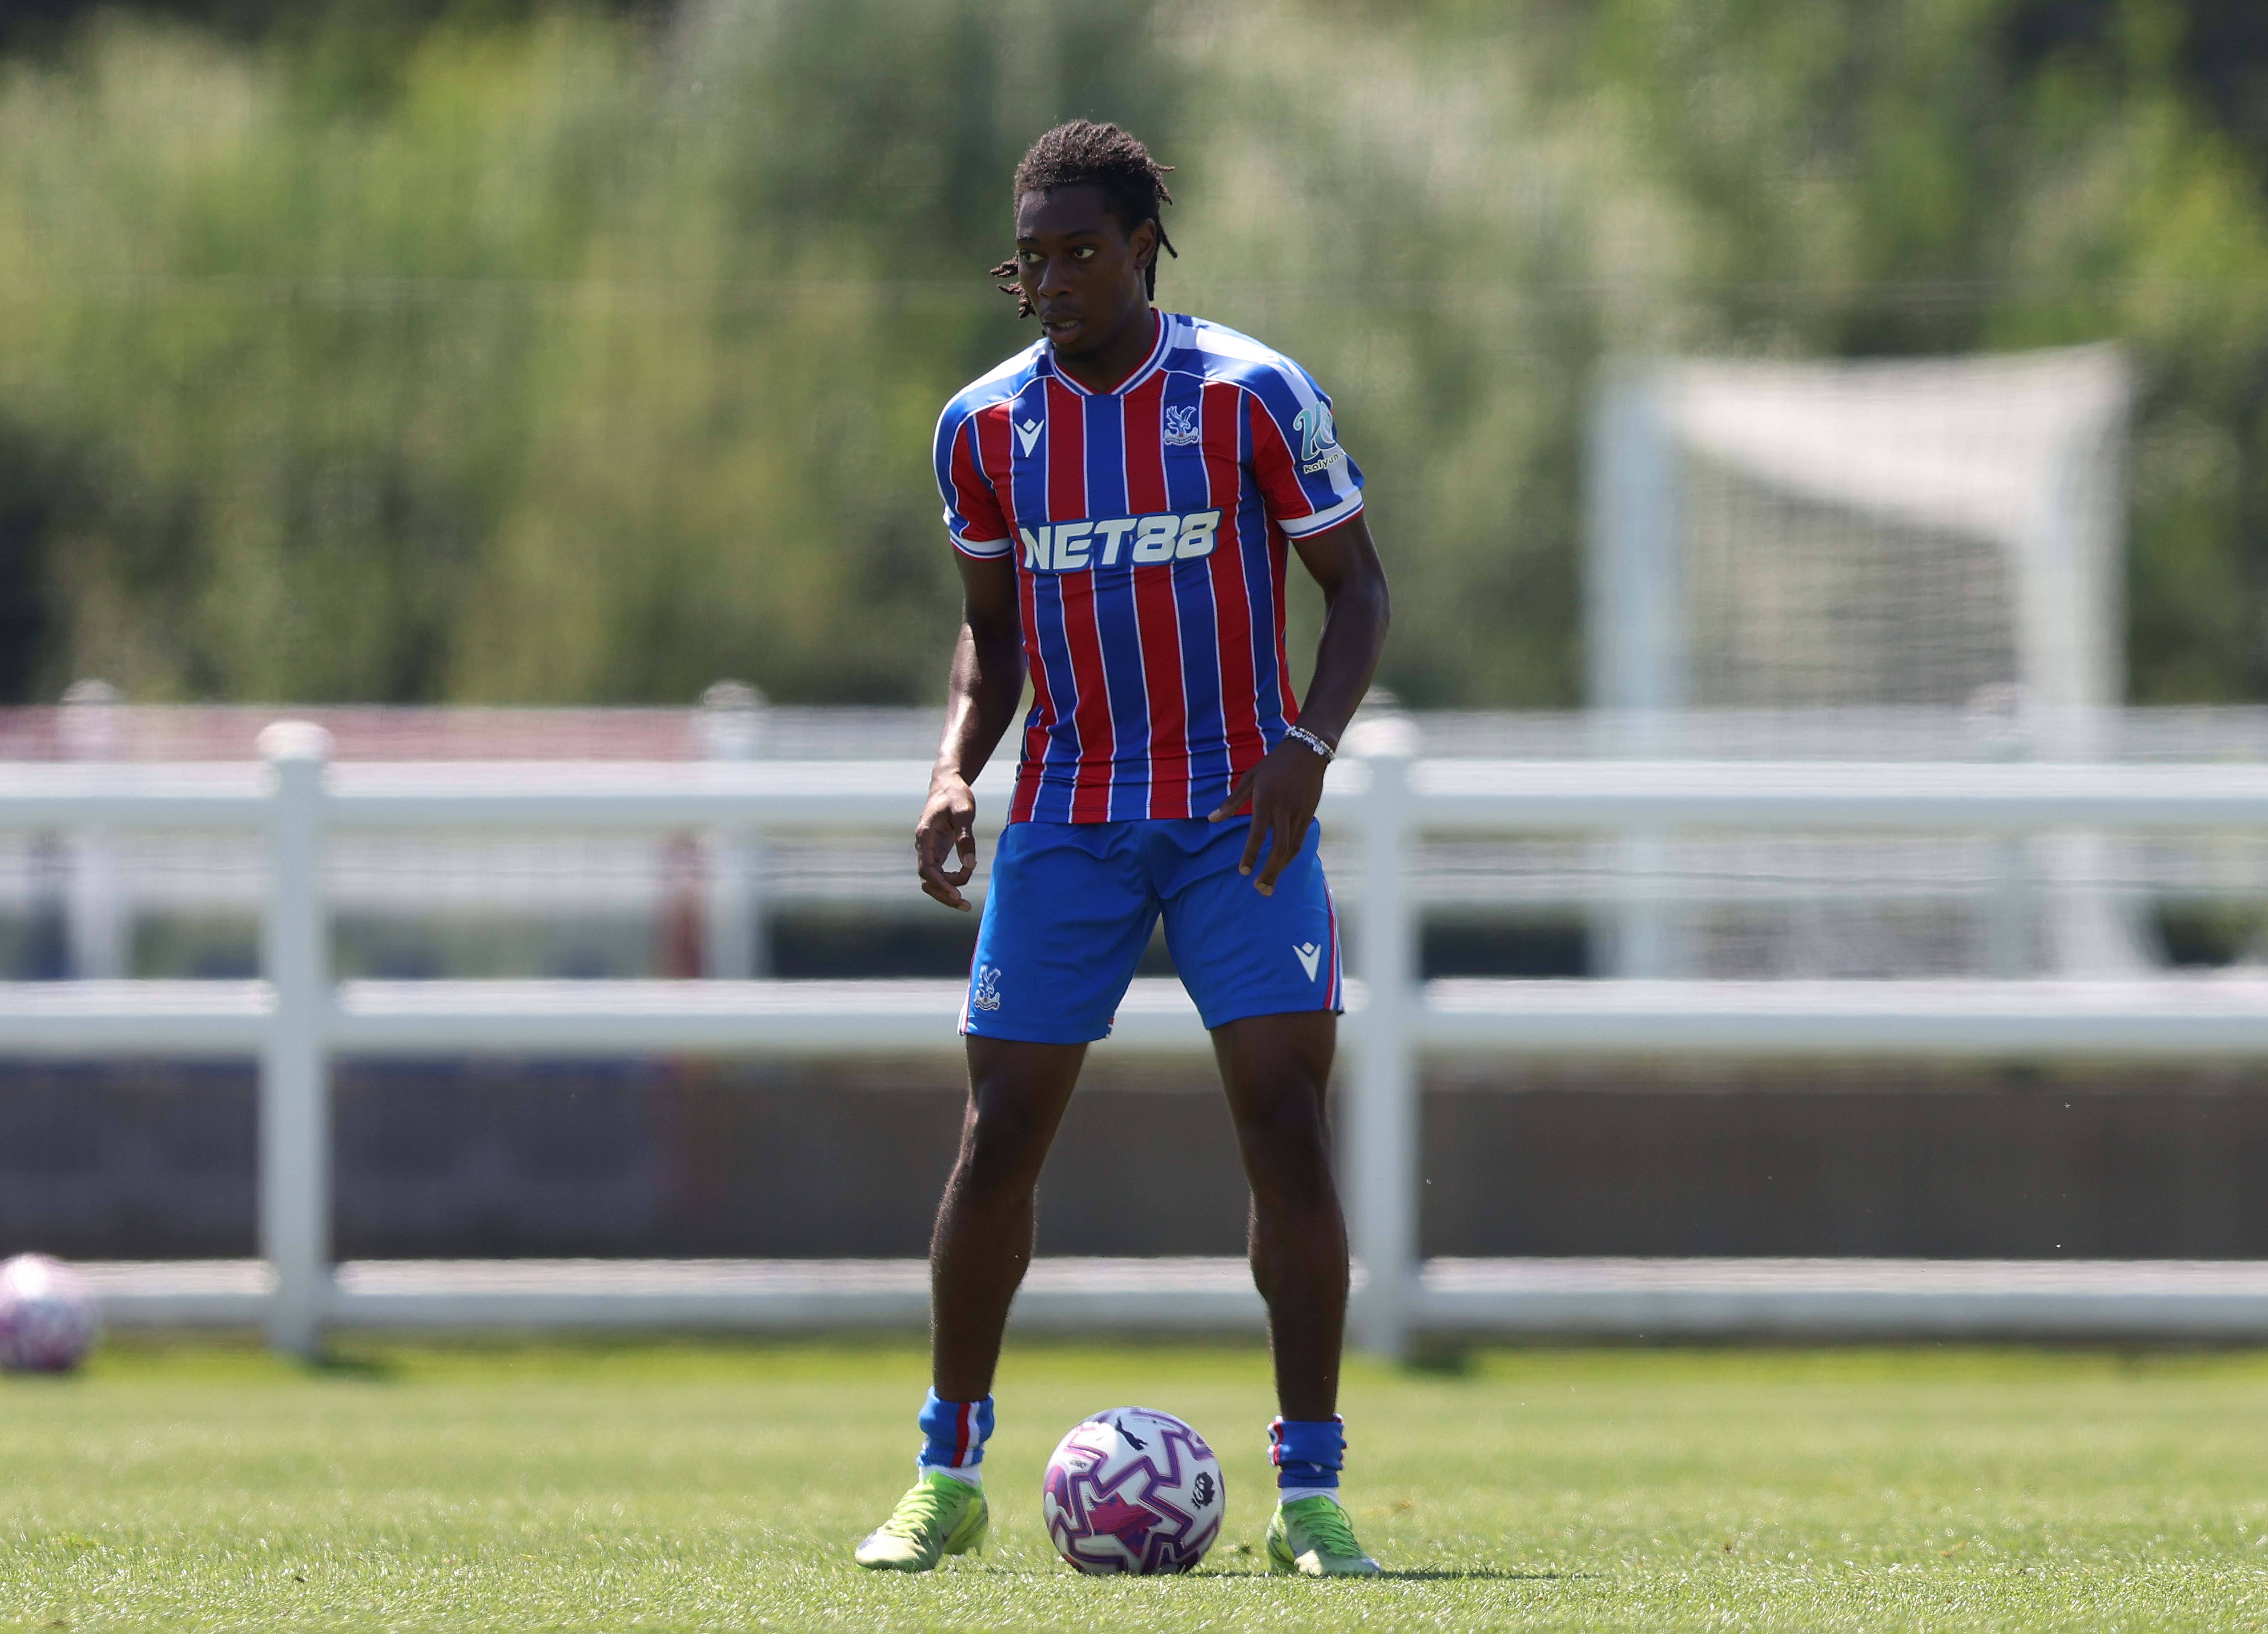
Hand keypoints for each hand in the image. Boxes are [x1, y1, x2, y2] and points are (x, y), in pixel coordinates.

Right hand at [916, 774, 978, 910]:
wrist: (948, 784)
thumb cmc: (956, 795)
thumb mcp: (964, 812)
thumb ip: (966, 837)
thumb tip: (970, 864)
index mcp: (925, 836)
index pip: (927, 870)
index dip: (941, 884)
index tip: (957, 894)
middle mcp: (923, 846)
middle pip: (927, 880)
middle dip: (944, 895)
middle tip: (965, 905)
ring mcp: (929, 850)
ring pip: (932, 879)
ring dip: (947, 891)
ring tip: (967, 900)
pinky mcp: (937, 851)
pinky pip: (939, 873)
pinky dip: (951, 881)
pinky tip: (965, 879)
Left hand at [1208, 740, 1327, 895]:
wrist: (1308, 752)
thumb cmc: (1274, 764)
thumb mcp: (1250, 778)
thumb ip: (1231, 802)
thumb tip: (1211, 819)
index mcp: (1266, 800)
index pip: (1258, 834)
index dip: (1251, 854)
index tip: (1243, 871)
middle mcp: (1284, 810)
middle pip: (1280, 848)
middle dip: (1270, 871)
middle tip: (1260, 889)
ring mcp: (1299, 814)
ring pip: (1292, 848)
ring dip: (1281, 869)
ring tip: (1270, 885)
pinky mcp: (1309, 815)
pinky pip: (1300, 840)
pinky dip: (1291, 856)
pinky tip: (1282, 866)